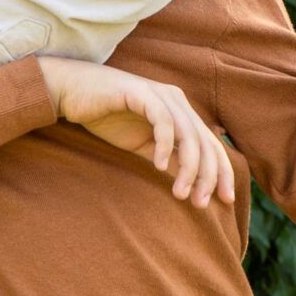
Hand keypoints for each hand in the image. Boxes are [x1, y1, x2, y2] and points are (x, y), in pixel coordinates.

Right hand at [37, 56, 235, 205]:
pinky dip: (166, 146)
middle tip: (200, 203)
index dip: (222, 172)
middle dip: (208, 176)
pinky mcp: (141, 93)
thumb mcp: (141, 143)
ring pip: (188, 135)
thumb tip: (191, 180)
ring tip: (180, 193)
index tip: (225, 200)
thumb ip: (167, 156)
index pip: (211, 144)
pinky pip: (163, 122)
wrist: (70, 91)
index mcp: (181, 111)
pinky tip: (160, 167)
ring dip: (188, 168)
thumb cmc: (104, 116)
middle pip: (205, 142)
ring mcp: (159, 94)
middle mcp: (176, 100)